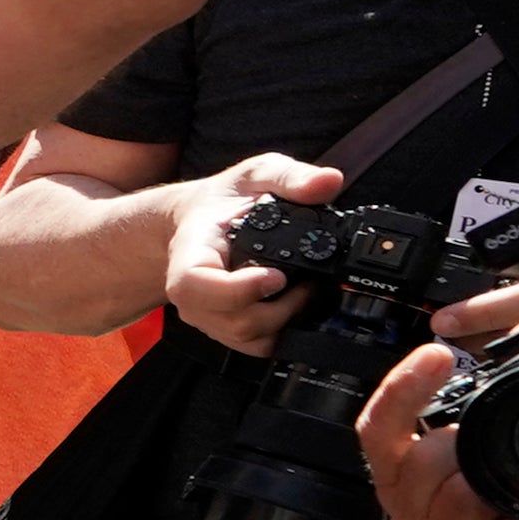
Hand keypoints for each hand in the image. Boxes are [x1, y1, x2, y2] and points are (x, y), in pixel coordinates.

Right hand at [157, 152, 340, 358]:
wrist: (197, 222)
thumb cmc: (224, 202)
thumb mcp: (256, 174)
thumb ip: (291, 177)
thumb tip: (328, 181)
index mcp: (190, 253)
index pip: (194, 285)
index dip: (237, 290)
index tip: (276, 277)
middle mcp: (191, 292)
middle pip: (231, 322)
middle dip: (280, 309)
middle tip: (305, 283)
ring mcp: (205, 315)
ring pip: (244, 338)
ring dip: (283, 320)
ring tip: (300, 291)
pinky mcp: (222, 329)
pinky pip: (252, 346)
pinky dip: (279, 331)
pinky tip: (289, 305)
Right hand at [358, 337, 518, 519]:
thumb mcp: (500, 470)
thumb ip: (477, 428)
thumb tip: (496, 352)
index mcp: (409, 494)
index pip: (377, 433)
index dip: (399, 390)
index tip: (436, 353)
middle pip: (418, 462)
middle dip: (467, 441)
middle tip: (513, 441)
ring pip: (459, 495)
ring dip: (510, 480)